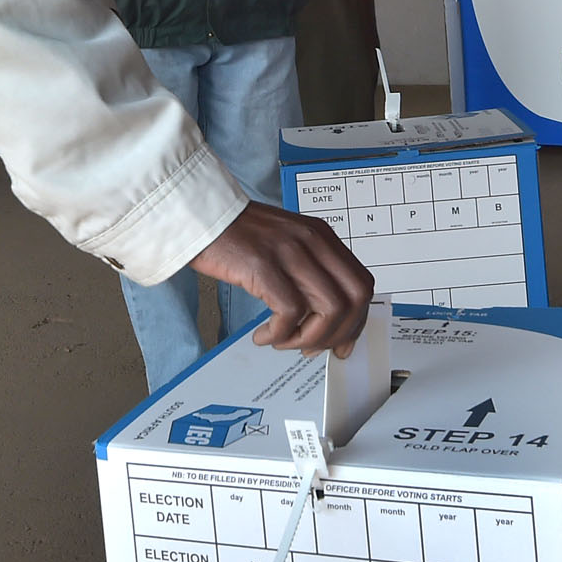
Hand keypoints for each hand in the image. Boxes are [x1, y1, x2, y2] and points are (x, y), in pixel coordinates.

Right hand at [189, 202, 374, 356]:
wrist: (200, 214)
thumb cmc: (237, 234)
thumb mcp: (286, 243)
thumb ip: (308, 272)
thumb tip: (323, 315)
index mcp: (321, 236)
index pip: (361, 284)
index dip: (356, 320)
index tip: (342, 341)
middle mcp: (312, 241)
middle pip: (354, 299)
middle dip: (338, 333)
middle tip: (313, 347)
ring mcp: (290, 252)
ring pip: (329, 309)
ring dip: (309, 337)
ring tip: (284, 341)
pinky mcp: (263, 266)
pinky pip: (290, 312)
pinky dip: (280, 334)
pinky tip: (264, 335)